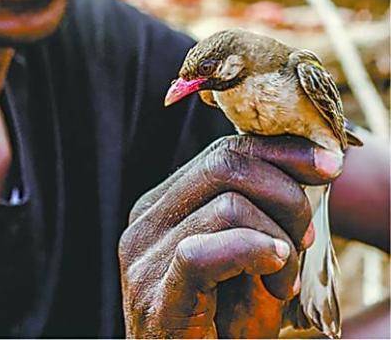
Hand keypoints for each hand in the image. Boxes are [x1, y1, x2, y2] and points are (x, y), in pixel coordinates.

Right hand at [119, 135, 342, 338]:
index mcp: (164, 203)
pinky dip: (251, 254)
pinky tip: (275, 274)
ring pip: (226, 206)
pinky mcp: (152, 295)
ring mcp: (143, 257)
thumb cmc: (223, 330)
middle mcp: (146, 220)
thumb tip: (308, 164)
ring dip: (278, 241)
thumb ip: (264, 214)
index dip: (280, 150)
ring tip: (283, 284)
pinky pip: (202, 254)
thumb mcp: (251, 262)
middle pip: (224, 164)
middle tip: (306, 238)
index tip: (328, 164)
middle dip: (286, 194)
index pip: (223, 151)